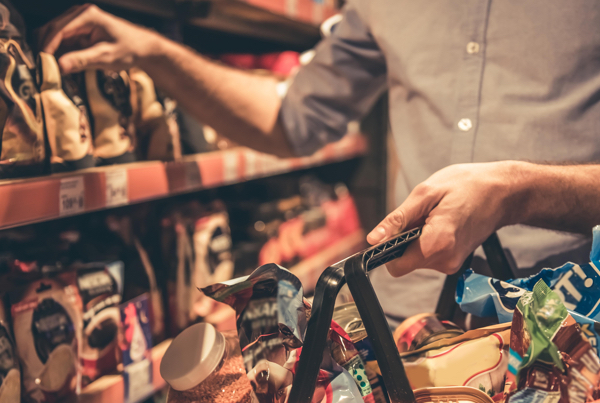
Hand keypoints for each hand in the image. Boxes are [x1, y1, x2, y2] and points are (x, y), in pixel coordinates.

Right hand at [38, 4, 160, 73]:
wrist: (143, 48)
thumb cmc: (130, 50)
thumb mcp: (106, 57)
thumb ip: (82, 60)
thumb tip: (60, 66)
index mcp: (87, 16)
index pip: (58, 29)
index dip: (47, 47)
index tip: (42, 63)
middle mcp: (80, 14)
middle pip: (52, 30)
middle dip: (46, 49)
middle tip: (44, 69)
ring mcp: (79, 22)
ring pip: (54, 36)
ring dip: (52, 51)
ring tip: (52, 70)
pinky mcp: (80, 31)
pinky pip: (63, 41)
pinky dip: (59, 53)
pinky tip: (61, 66)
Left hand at [367, 161, 523, 275]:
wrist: (503, 191)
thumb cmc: (467, 186)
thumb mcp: (426, 193)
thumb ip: (398, 219)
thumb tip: (374, 239)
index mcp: (437, 244)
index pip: (395, 267)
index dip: (386, 250)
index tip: (391, 231)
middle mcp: (445, 261)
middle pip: (405, 261)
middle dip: (404, 239)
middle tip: (421, 215)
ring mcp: (452, 263)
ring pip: (416, 257)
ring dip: (416, 238)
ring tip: (434, 216)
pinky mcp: (455, 260)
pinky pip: (428, 254)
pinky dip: (427, 240)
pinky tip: (441, 222)